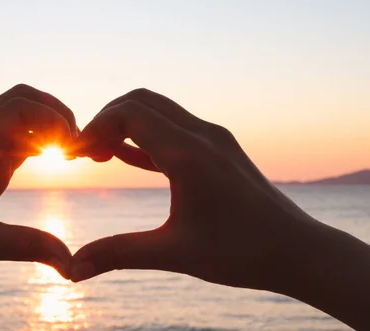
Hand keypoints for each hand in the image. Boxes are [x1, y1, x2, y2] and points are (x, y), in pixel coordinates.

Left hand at [0, 84, 75, 330]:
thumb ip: (28, 245)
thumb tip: (71, 263)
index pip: (15, 108)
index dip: (50, 118)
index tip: (71, 145)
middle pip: (17, 100)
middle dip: (52, 112)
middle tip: (77, 140)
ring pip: (17, 117)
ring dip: (47, 125)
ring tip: (71, 150)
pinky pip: (15, 139)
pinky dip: (39, 141)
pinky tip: (55, 158)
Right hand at [70, 88, 318, 289]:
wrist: (298, 250)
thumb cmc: (242, 252)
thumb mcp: (174, 253)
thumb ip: (119, 254)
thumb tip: (73, 269)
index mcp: (189, 154)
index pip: (129, 113)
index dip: (93, 128)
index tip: (72, 155)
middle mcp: (202, 135)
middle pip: (140, 101)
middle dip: (104, 120)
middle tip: (81, 153)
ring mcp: (213, 138)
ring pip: (158, 111)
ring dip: (124, 126)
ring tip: (97, 155)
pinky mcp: (218, 149)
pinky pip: (172, 129)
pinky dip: (144, 137)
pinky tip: (124, 157)